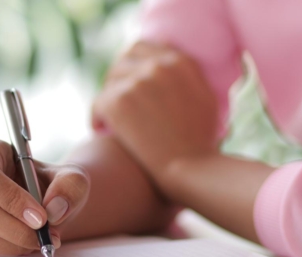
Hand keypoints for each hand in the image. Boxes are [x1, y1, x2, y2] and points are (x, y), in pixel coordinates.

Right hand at [0, 138, 89, 256]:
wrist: (41, 204)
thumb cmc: (49, 185)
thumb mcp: (70, 178)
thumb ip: (70, 187)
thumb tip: (54, 209)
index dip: (10, 200)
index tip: (40, 218)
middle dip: (15, 230)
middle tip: (44, 236)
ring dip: (9, 246)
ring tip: (35, 242)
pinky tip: (21, 249)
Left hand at [92, 41, 220, 180]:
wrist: (191, 167)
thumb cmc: (201, 140)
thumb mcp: (205, 96)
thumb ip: (187, 71)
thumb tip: (165, 45)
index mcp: (180, 62)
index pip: (143, 47)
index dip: (131, 64)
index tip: (128, 82)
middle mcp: (158, 66)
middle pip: (122, 61)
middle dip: (118, 79)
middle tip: (117, 101)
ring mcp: (137, 82)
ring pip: (110, 82)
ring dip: (109, 99)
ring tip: (110, 118)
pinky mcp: (119, 102)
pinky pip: (97, 102)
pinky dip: (96, 118)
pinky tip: (99, 129)